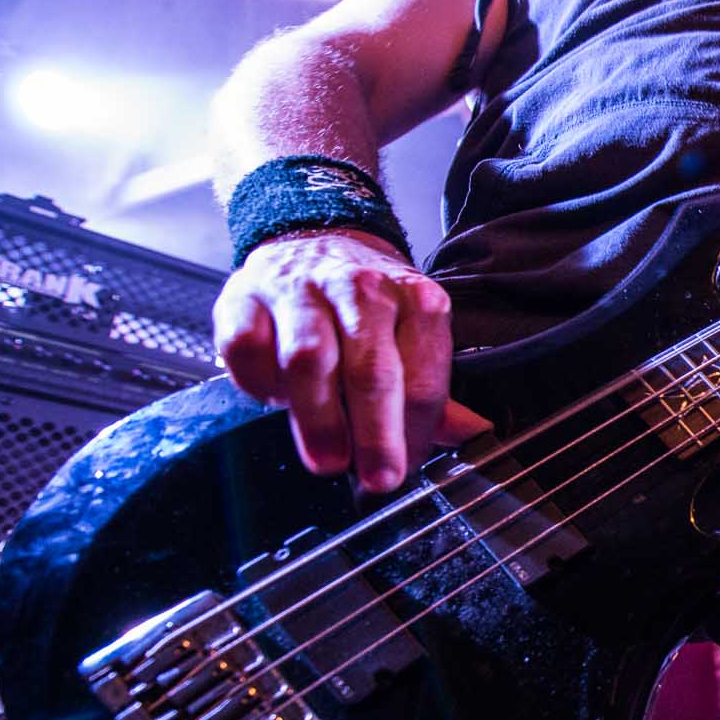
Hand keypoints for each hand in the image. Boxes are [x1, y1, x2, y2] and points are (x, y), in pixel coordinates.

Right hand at [212, 229, 489, 492]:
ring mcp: (300, 290)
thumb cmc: (367, 305)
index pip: (423, 377)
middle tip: (377, 479)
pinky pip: (248, 349)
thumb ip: (433, 389)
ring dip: (319, 418)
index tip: (406, 469)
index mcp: (416, 300)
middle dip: (376, 433)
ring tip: (328, 460)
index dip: (417, 433)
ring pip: (308, 359)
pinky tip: (277, 401)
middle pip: (371, 370)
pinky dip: (261, 385)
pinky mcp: (245, 297)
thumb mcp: (412, 334)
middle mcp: (362, 289)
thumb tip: (474, 434)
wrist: (310, 240)